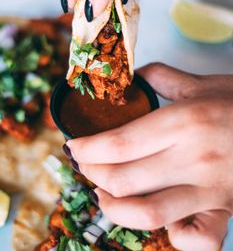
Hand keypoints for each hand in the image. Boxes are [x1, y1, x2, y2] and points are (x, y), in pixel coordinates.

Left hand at [67, 63, 232, 250]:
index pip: (119, 143)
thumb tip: (131, 82)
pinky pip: (197, 240)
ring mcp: (209, 189)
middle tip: (85, 163)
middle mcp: (193, 158)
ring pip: (146, 214)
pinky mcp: (224, 209)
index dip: (87, 148)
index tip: (73, 145)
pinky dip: (173, 237)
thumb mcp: (202, 83)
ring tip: (105, 193)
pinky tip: (161, 223)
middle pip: (122, 178)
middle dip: (92, 172)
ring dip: (114, 207)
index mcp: (184, 121)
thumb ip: (161, 77)